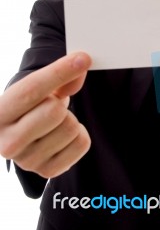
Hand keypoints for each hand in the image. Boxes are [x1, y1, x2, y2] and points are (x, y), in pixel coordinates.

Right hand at [0, 52, 91, 177]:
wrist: (18, 137)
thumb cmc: (27, 108)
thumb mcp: (35, 89)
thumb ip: (59, 77)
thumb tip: (81, 64)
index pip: (33, 89)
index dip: (60, 71)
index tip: (83, 58)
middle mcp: (7, 141)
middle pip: (56, 111)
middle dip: (60, 103)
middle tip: (51, 106)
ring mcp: (26, 160)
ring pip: (71, 127)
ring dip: (69, 120)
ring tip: (53, 123)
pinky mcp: (46, 171)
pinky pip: (82, 143)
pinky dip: (79, 135)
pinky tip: (62, 136)